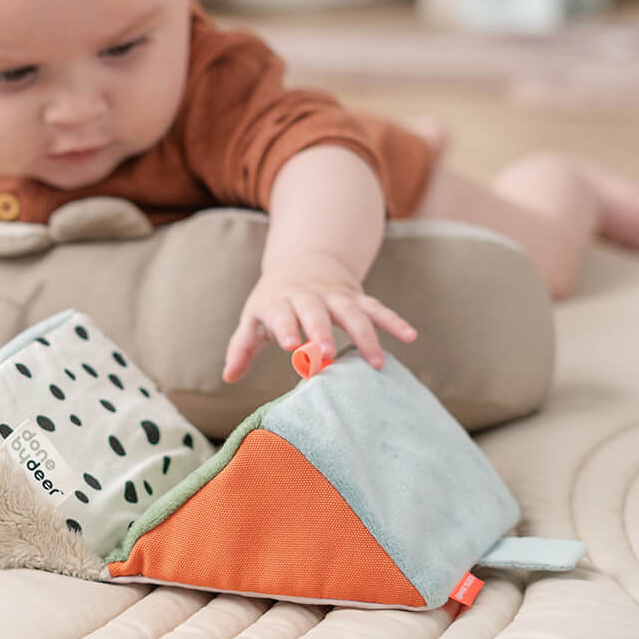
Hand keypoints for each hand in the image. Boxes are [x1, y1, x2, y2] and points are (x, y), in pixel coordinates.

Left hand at [222, 252, 415, 382]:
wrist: (302, 262)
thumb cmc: (274, 301)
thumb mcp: (254, 318)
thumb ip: (242, 346)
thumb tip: (228, 376)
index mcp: (279, 301)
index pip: (281, 313)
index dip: (286, 326)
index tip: (291, 345)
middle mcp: (309, 296)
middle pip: (316, 312)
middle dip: (322, 331)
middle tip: (326, 354)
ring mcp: (336, 296)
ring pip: (353, 312)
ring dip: (365, 335)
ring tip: (377, 363)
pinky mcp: (357, 297)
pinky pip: (377, 308)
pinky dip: (393, 321)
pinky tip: (410, 336)